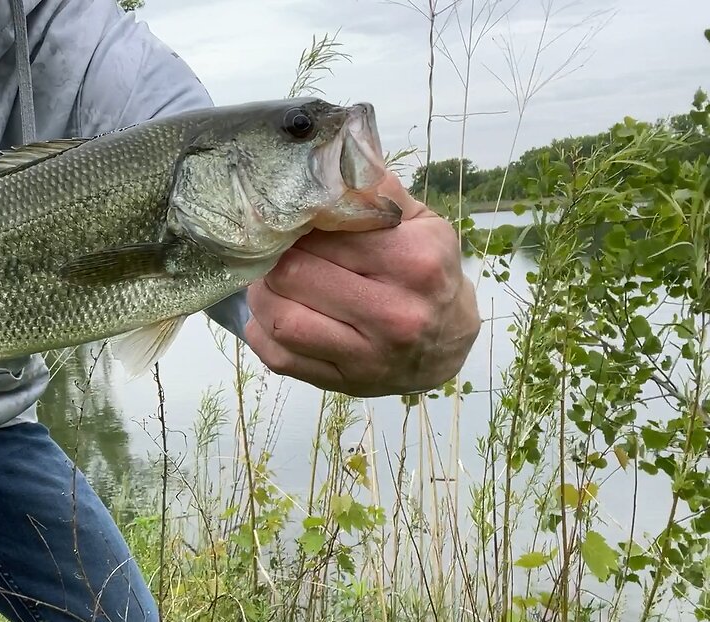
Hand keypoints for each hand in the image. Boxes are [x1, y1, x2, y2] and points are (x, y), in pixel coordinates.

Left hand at [244, 174, 479, 396]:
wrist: (450, 342)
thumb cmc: (430, 272)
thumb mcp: (421, 223)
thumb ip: (377, 189)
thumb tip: (332, 150)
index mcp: (414, 262)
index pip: (326, 233)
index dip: (297, 223)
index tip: (288, 217)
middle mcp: (394, 313)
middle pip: (295, 273)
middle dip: (275, 256)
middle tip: (272, 247)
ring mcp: (367, 355)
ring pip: (280, 317)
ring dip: (261, 293)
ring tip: (269, 277)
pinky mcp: (342, 382)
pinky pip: (278, 355)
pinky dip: (261, 331)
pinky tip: (270, 312)